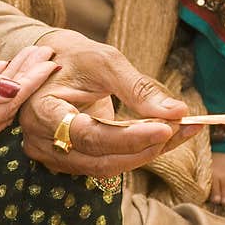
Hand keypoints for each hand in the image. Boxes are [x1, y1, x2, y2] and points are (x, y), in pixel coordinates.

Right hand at [19, 29, 202, 176]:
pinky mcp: (71, 160)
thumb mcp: (105, 62)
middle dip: (145, 147)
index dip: (129, 137)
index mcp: (43, 111)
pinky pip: (107, 164)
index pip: (89, 135)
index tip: (167, 128)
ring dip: (146, 152)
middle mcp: (42, 141)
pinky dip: (137, 152)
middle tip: (182, 127)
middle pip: (100, 159)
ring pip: (107, 167)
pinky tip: (162, 136)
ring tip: (179, 130)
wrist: (50, 64)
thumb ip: (138, 89)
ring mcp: (54, 156)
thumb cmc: (74, 57)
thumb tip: (177, 112)